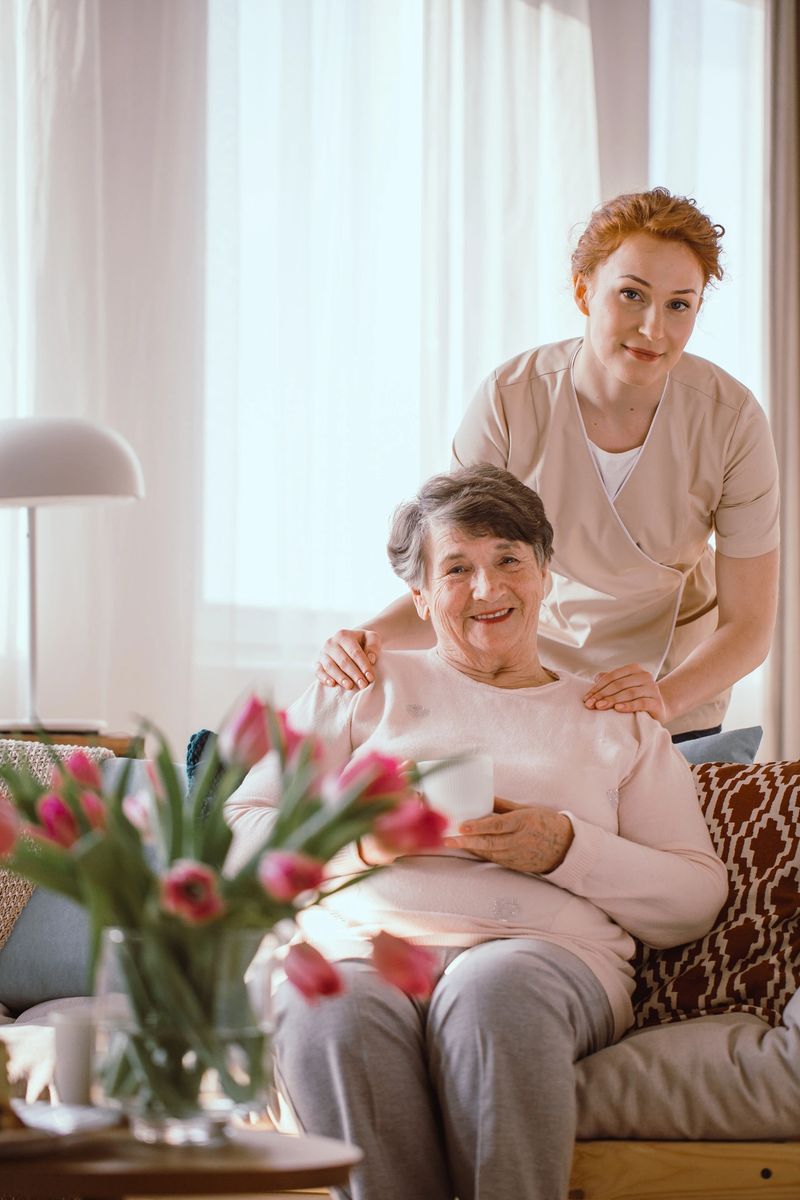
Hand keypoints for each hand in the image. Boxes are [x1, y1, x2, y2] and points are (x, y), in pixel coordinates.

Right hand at [315, 628, 381, 690]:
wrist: (349, 642)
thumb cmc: (362, 642)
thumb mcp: (371, 638)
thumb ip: (373, 646)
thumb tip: (371, 659)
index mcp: (343, 635)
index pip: (355, 653)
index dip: (363, 666)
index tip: (371, 677)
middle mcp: (331, 643)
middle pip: (343, 661)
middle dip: (354, 674)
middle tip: (363, 685)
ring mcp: (323, 653)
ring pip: (330, 667)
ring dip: (341, 678)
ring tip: (350, 686)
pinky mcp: (318, 662)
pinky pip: (318, 671)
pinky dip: (324, 678)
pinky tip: (332, 684)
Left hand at [444, 796, 573, 874]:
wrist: (566, 847)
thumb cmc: (546, 823)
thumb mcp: (527, 809)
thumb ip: (503, 805)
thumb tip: (483, 796)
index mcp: (523, 822)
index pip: (497, 825)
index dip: (478, 826)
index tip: (461, 826)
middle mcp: (520, 840)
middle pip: (489, 842)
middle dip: (466, 842)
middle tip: (448, 839)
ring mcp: (518, 855)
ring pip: (490, 852)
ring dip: (470, 848)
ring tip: (452, 843)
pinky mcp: (517, 865)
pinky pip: (496, 859)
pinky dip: (481, 854)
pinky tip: (469, 849)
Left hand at [583, 663, 667, 723]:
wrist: (659, 708)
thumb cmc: (636, 697)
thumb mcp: (623, 687)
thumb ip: (611, 681)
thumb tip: (596, 677)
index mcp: (634, 669)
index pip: (612, 676)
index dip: (598, 687)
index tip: (587, 698)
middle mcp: (644, 676)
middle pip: (619, 684)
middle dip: (602, 694)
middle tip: (590, 704)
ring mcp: (652, 689)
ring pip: (629, 693)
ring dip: (612, 700)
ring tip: (600, 706)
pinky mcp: (656, 702)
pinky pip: (640, 703)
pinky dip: (628, 706)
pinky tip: (617, 709)